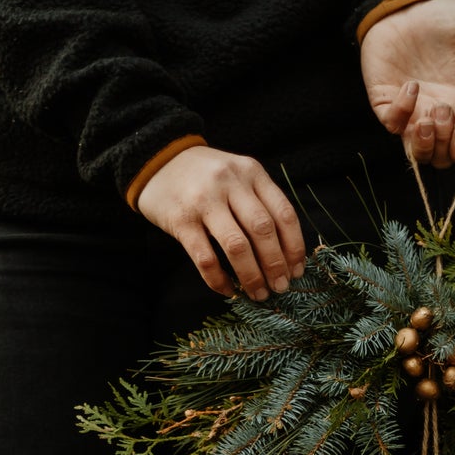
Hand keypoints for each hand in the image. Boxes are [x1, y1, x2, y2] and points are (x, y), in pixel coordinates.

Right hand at [136, 146, 305, 300]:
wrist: (158, 160)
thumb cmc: (206, 176)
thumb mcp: (238, 176)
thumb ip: (260, 202)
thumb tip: (284, 254)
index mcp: (252, 172)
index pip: (283, 213)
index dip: (294, 247)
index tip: (297, 271)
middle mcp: (230, 183)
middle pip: (262, 230)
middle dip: (275, 265)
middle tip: (280, 288)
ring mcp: (204, 201)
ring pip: (237, 246)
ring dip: (251, 275)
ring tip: (258, 294)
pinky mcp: (181, 220)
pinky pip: (205, 258)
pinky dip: (218, 279)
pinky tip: (227, 290)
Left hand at [360, 0, 454, 169]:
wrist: (411, 3)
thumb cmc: (448, 19)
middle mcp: (437, 114)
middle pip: (440, 159)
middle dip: (442, 144)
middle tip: (442, 109)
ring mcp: (411, 111)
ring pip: (416, 154)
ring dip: (423, 143)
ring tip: (427, 115)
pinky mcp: (386, 101)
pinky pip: (391, 125)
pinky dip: (401, 112)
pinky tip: (410, 86)